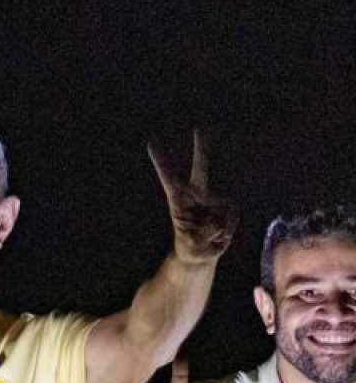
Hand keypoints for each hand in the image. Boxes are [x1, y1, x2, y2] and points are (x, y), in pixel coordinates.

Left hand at [148, 130, 235, 263]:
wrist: (202, 253)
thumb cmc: (190, 247)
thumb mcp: (190, 245)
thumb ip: (201, 234)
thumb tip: (215, 224)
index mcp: (178, 200)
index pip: (169, 179)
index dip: (161, 162)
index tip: (151, 144)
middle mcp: (198, 195)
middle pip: (202, 168)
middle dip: (202, 149)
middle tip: (199, 129)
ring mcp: (215, 200)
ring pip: (221, 210)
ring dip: (217, 229)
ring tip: (208, 234)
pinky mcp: (229, 208)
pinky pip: (230, 220)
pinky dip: (226, 231)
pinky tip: (219, 233)